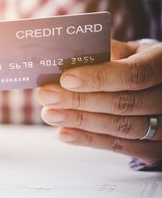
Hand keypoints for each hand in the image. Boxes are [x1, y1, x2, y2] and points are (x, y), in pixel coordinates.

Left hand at [38, 39, 161, 164]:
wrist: (159, 85)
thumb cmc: (136, 62)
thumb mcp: (129, 50)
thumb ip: (106, 52)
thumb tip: (68, 56)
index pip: (134, 74)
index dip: (99, 78)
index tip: (66, 78)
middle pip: (124, 103)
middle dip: (79, 101)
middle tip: (46, 96)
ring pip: (122, 127)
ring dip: (80, 122)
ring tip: (49, 114)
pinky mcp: (156, 147)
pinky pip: (122, 147)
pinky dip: (89, 140)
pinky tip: (63, 133)